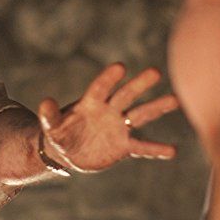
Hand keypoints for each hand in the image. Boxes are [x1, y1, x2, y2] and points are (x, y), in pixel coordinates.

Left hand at [37, 63, 178, 172]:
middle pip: (126, 95)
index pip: (100, 88)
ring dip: (157, 107)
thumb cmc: (61, 134)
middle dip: (139, 84)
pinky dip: (156, 149)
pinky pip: (142, 146)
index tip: (120, 67)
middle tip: (155, 72)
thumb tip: (44, 103)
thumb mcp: (52, 128)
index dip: (108, 78)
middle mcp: (109, 110)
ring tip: (175, 100)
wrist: (70, 152)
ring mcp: (119, 127)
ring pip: (140, 115)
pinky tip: (172, 151)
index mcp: (91, 103)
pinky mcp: (124, 145)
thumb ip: (49, 116)